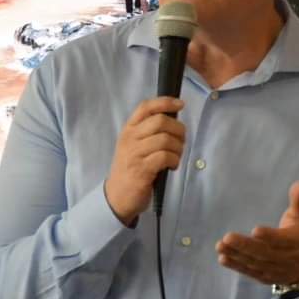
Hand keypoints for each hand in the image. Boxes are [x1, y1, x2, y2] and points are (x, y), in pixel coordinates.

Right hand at [104, 97, 185, 224]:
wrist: (117, 196)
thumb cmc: (130, 169)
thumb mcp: (134, 145)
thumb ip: (149, 132)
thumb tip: (174, 121)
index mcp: (129, 129)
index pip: (145, 107)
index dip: (165, 102)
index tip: (180, 104)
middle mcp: (130, 138)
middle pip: (160, 121)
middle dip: (178, 129)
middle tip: (181, 140)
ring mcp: (135, 153)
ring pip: (165, 139)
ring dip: (178, 148)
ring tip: (176, 156)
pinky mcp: (142, 169)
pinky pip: (165, 157)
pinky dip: (174, 160)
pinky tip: (172, 166)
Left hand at [216, 181, 298, 284]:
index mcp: (298, 242)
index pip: (283, 240)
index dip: (270, 236)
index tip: (255, 230)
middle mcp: (286, 258)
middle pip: (264, 253)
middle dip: (245, 246)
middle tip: (227, 237)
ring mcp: (275, 270)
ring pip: (255, 263)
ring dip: (236, 255)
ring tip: (220, 246)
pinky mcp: (265, 277)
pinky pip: (250, 272)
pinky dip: (236, 266)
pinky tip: (222, 258)